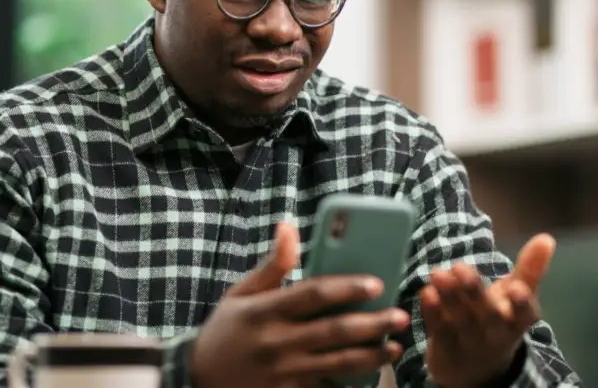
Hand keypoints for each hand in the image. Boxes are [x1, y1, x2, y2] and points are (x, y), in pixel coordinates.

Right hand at [190, 222, 410, 387]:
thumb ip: (272, 265)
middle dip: (371, 324)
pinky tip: (373, 374)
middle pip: (332, 331)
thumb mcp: (241, 293)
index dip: (346, 287)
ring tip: (395, 347)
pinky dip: (350, 383)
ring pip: (336, 364)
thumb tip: (289, 226)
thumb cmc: (226, 329)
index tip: (376, 282)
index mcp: (265, 310)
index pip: (312, 294)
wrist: (198, 378)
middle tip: (400, 316)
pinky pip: (325, 387)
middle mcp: (276, 341)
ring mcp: (282, 372)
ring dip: (370, 356)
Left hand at [421, 233, 555, 387]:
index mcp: (519, 321)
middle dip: (474, 293)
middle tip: (461, 267)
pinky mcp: (446, 350)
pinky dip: (432, 313)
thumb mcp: (518, 297)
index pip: (525, 314)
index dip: (522, 303)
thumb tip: (546, 238)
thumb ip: (530, 269)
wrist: (478, 370)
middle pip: (488, 316)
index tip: (517, 288)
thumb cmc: (501, 320)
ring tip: (438, 273)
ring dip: (449, 297)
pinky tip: (426, 292)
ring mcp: (471, 345)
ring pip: (460, 321)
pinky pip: (439, 331)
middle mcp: (497, 335)